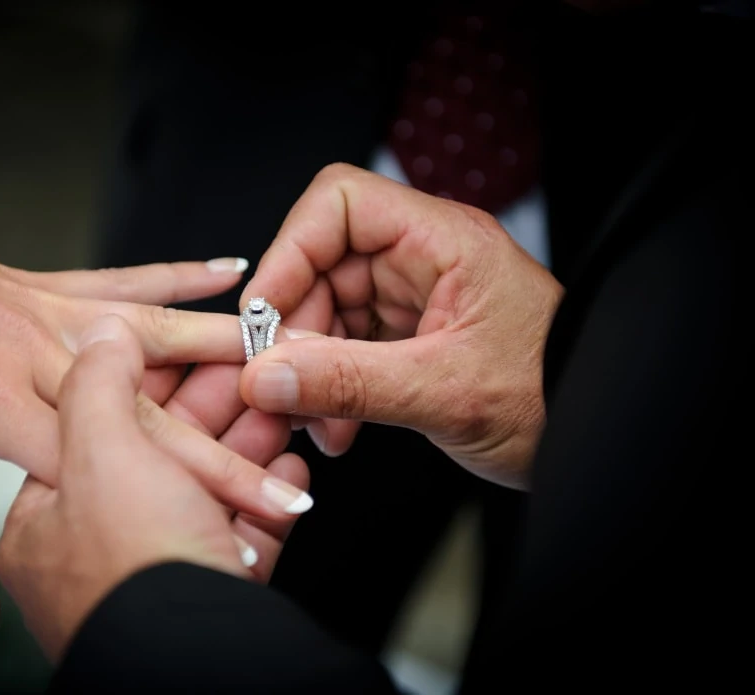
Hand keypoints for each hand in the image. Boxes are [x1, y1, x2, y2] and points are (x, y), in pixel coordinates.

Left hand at [0, 211, 266, 629]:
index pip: (119, 459)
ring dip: (231, 350)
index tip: (256, 518)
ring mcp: (44, 307)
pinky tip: (230, 270)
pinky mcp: (42, 282)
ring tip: (296, 360)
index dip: (200, 488)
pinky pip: (126, 277)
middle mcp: (34, 349)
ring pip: (159, 330)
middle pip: (157, 403)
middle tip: (299, 454)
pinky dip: (181, 273)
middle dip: (233, 436)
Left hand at [0, 315, 309, 661]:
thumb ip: (97, 385)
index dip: (149, 378)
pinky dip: (269, 499)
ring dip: (250, 446)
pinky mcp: (212, 594)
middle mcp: (101, 548)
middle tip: (247, 366)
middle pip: (163, 456)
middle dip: (215, 409)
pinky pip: (245, 537)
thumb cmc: (131, 575)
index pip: (98, 428)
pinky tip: (292, 471)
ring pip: (210, 493)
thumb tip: (103, 333)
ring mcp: (158, 572)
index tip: (190, 345)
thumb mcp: (101, 455)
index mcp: (48, 519)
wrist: (200, 666)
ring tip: (279, 406)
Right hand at [239, 164, 563, 487]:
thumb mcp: (445, 392)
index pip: (340, 202)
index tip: (264, 311)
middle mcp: (423, 260)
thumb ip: (347, 383)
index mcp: (443, 241)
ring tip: (314, 419)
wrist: (599, 438)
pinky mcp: (409, 338)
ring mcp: (414, 299)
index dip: (291, 249)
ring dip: (309, 368)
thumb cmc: (554, 397)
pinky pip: (345, 348)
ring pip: (327, 312)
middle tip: (279, 384)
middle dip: (296, 328)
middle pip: (321, 265)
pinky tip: (337, 426)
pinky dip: (330, 387)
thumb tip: (264, 374)